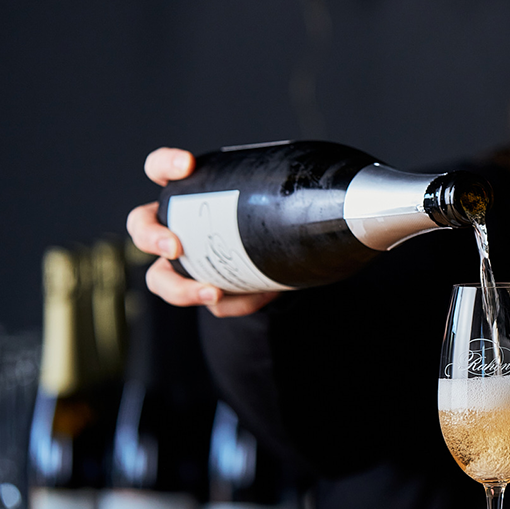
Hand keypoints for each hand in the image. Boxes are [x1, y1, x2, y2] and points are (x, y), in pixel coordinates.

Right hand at [126, 147, 278, 316]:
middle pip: (140, 227)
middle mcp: (177, 226)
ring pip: (160, 279)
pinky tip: (260, 295)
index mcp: (187, 195)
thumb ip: (286, 194)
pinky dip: (237, 302)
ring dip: (179, 289)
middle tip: (175, 246)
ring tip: (211, 293)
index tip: (187, 164)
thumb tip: (330, 194)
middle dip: (151, 236)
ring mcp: (187, 263)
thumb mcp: (274, 203)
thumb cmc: (270, 222)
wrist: (288, 261)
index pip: (159, 170)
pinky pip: (215, 305)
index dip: (164, 164)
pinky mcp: (206, 291)